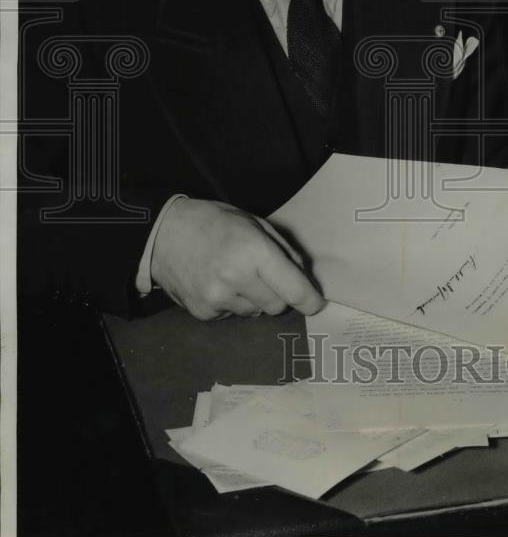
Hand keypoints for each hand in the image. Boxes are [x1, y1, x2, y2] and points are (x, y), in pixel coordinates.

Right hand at [150, 197, 323, 320]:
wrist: (163, 234)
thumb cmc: (213, 222)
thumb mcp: (254, 223)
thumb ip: (283, 250)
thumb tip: (304, 277)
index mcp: (253, 251)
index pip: (293, 289)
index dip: (309, 300)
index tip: (315, 304)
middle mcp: (236, 278)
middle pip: (277, 306)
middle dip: (278, 294)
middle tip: (264, 275)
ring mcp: (217, 299)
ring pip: (256, 313)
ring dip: (254, 299)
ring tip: (236, 275)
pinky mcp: (203, 312)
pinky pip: (233, 315)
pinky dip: (232, 303)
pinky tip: (219, 283)